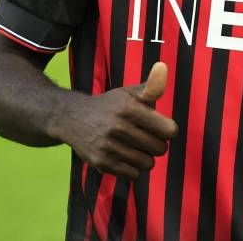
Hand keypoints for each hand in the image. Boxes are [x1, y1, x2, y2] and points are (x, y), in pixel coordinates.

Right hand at [52, 62, 178, 180]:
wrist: (73, 119)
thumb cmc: (110, 106)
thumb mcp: (129, 93)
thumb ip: (152, 86)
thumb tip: (163, 67)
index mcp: (130, 108)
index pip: (169, 130)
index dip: (168, 130)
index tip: (160, 128)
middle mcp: (119, 127)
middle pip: (160, 148)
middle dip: (156, 144)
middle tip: (145, 137)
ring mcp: (109, 146)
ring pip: (148, 164)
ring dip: (145, 158)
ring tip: (135, 148)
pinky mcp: (102, 163)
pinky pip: (134, 175)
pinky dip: (133, 169)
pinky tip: (125, 157)